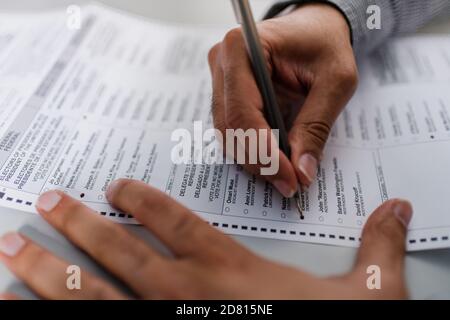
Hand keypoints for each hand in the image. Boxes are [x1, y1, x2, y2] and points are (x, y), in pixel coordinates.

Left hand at [0, 179, 411, 299]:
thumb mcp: (369, 298)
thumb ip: (379, 248)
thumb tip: (400, 207)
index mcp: (231, 273)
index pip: (177, 220)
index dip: (144, 198)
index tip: (116, 185)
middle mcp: (187, 298)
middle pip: (120, 253)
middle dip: (77, 227)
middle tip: (44, 203)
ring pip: (92, 300)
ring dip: (48, 275)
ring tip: (10, 253)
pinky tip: (23, 310)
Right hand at [208, 3, 357, 196]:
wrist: (315, 28)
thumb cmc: (325, 44)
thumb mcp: (335, 81)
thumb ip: (316, 127)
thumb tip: (302, 172)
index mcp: (243, 47)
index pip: (243, 113)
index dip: (264, 153)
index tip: (289, 179)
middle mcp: (222, 61)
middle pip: (230, 128)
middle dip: (259, 161)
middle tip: (289, 183)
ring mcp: (219, 78)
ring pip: (228, 133)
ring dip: (254, 158)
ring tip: (285, 173)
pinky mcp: (225, 92)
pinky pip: (233, 129)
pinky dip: (252, 148)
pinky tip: (274, 157)